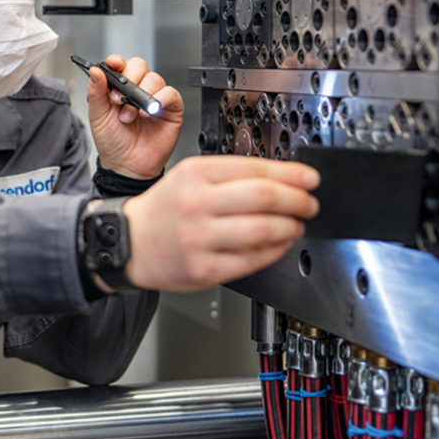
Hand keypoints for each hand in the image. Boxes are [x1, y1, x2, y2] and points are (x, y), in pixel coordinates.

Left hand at [86, 55, 183, 179]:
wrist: (126, 166)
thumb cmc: (113, 143)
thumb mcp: (98, 116)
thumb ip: (96, 92)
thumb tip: (95, 71)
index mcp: (119, 88)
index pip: (121, 65)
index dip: (117, 61)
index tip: (113, 64)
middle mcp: (138, 90)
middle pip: (139, 66)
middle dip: (129, 79)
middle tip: (119, 99)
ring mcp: (155, 98)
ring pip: (154, 78)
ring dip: (141, 95)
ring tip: (131, 115)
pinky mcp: (171, 108)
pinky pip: (170, 93)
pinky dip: (159, 100)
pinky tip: (147, 113)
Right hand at [121, 156, 319, 291]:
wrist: (129, 242)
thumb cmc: (165, 209)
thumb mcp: (189, 176)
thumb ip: (231, 175)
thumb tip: (283, 179)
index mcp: (195, 174)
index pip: (256, 169)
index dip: (291, 174)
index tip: (309, 178)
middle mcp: (197, 204)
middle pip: (264, 197)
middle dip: (297, 200)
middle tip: (309, 203)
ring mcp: (200, 238)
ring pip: (263, 229)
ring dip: (290, 226)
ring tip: (296, 224)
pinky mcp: (204, 269)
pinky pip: (252, 260)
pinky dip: (274, 251)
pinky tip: (279, 244)